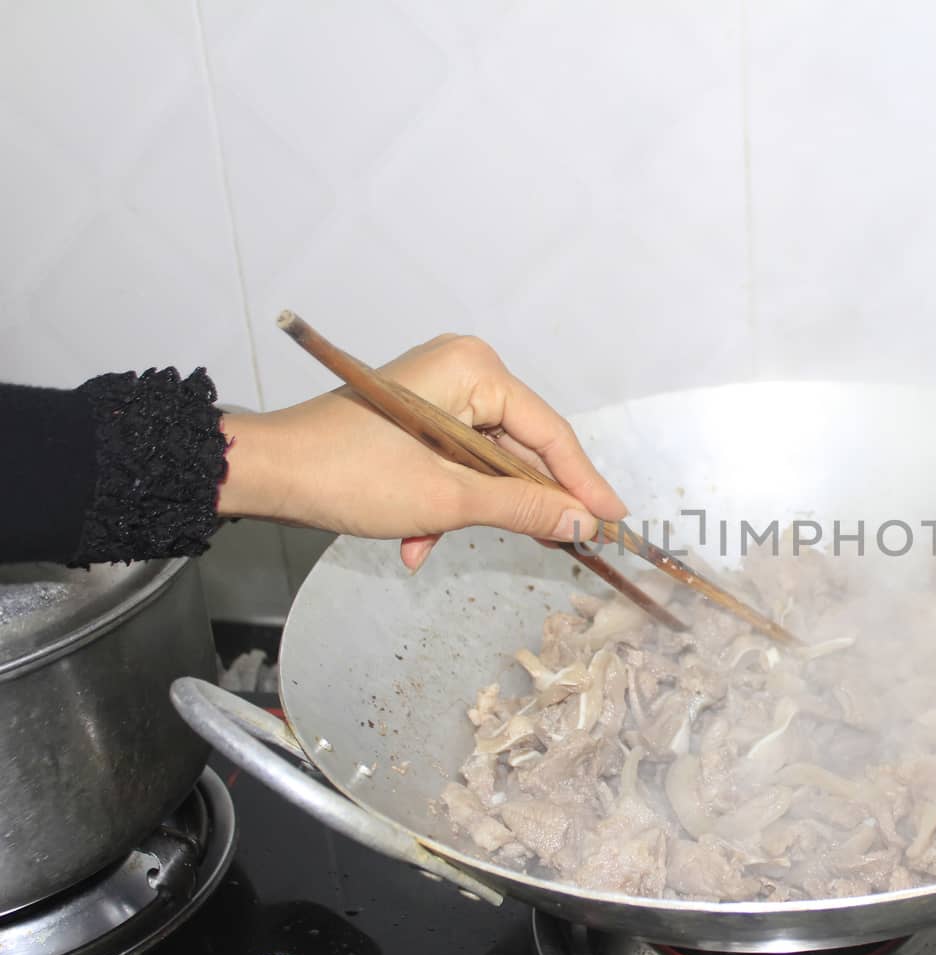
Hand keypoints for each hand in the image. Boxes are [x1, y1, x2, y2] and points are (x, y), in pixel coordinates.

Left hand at [216, 333, 626, 570]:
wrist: (265, 473)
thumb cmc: (348, 474)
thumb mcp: (447, 500)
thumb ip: (523, 509)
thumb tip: (585, 524)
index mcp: (476, 370)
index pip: (551, 433)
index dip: (584, 484)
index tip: (615, 525)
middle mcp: (463, 369)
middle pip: (520, 449)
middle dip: (516, 505)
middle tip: (557, 549)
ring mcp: (439, 391)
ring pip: (486, 464)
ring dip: (469, 513)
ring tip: (440, 543)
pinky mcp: (418, 416)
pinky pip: (456, 463)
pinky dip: (444, 504)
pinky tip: (415, 541)